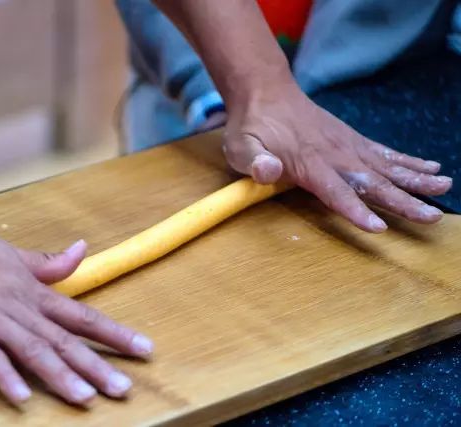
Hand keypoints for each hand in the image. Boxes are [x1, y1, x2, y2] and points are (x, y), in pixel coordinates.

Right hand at [0, 221, 152, 405]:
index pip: (82, 313)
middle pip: (64, 338)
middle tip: (123, 388)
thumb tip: (82, 249)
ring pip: (32, 349)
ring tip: (85, 398)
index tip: (143, 349)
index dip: (114, 332)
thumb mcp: (11, 255)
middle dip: (96, 364)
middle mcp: (19, 306)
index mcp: (32, 290)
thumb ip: (47, 262)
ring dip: (60, 375)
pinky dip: (5, 377)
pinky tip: (22, 398)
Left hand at [223, 84, 452, 231]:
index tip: (379, 228)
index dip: (356, 211)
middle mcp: (335, 155)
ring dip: (416, 179)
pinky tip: (430, 167)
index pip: (336, 192)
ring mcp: (347, 145)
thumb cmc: (252, 126)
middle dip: (403, 201)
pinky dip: (408, 160)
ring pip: (387, 166)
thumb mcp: (241, 146)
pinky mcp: (351, 139)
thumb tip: (268, 171)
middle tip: (432, 216)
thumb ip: (255, 162)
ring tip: (444, 188)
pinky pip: (384, 151)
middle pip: (373, 183)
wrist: (265, 93)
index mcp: (309, 164)